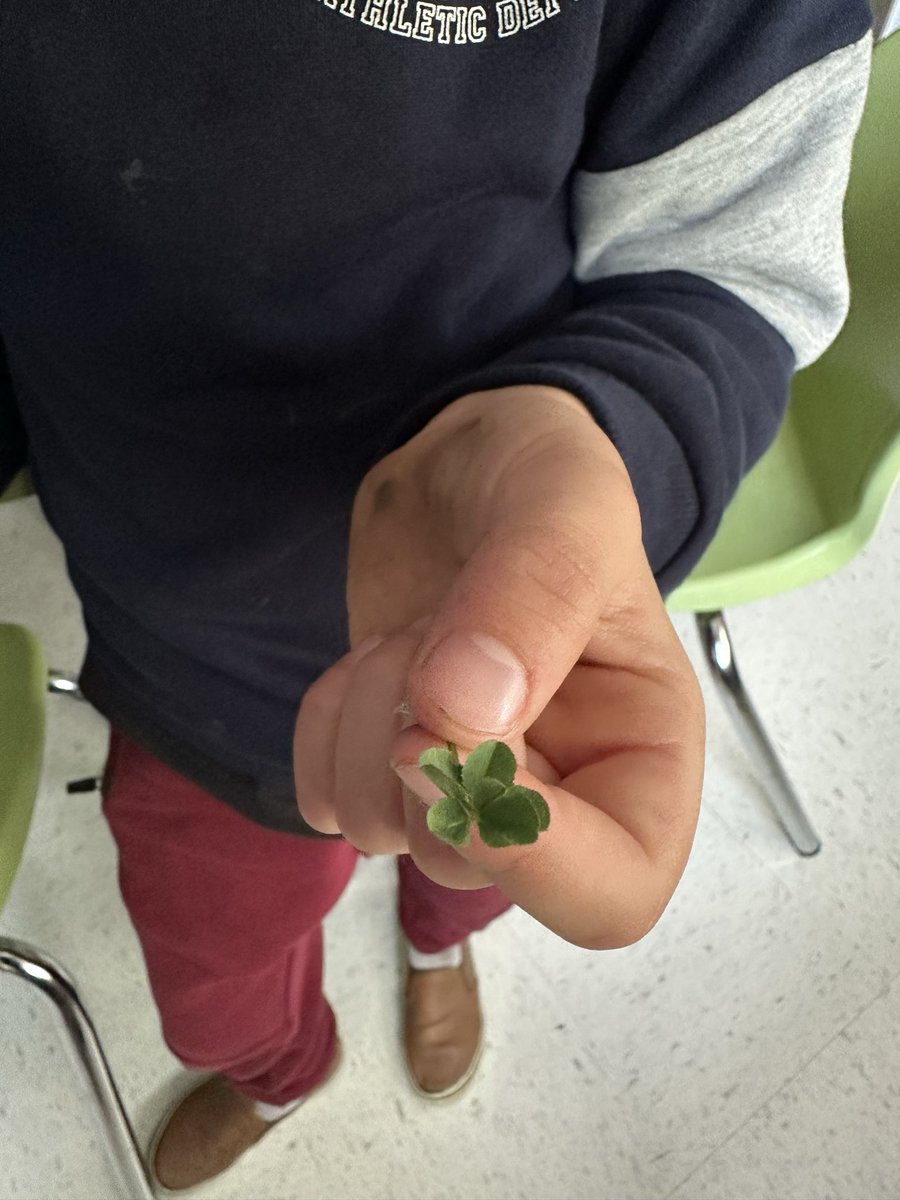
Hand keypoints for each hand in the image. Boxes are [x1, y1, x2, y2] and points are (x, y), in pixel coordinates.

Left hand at [294, 385, 704, 948]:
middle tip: (425, 645)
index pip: (613, 896)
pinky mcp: (389, 766)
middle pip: (475, 864)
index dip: (528, 857)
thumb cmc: (544, 478)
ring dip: (370, 724)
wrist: (464, 463)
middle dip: (426, 752)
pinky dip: (324, 727)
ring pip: (386, 832)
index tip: (456, 747)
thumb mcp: (567, 504)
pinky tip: (369, 659)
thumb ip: (536, 593)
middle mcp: (560, 791)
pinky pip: (325, 799)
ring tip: (411, 635)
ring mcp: (467, 785)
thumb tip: (466, 714)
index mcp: (643, 754)